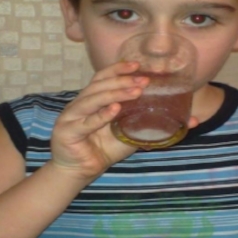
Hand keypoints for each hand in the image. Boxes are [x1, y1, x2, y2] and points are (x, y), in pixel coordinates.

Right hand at [49, 61, 150, 179]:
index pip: (102, 78)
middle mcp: (79, 104)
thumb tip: (170, 114)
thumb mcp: (125, 132)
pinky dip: (101, 115)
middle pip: (99, 86)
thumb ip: (139, 121)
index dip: (117, 69)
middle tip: (142, 80)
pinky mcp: (67, 132)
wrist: (80, 171)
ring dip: (115, 94)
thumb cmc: (102, 150)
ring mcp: (71, 116)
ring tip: (135, 92)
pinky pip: (86, 122)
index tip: (137, 65)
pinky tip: (115, 110)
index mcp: (90, 100)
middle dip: (122, 81)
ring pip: (93, 99)